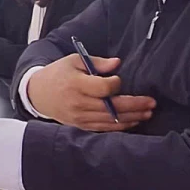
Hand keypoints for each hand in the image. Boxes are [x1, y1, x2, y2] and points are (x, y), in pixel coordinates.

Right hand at [24, 55, 156, 132]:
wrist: (38, 94)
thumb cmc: (59, 74)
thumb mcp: (74, 61)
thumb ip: (97, 63)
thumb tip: (118, 64)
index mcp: (76, 84)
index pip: (103, 88)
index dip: (115, 84)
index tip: (118, 80)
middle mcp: (78, 103)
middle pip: (112, 107)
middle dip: (134, 105)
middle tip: (151, 102)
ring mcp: (80, 117)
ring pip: (111, 120)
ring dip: (132, 117)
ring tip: (148, 112)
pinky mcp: (81, 126)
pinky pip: (104, 128)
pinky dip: (120, 126)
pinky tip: (133, 121)